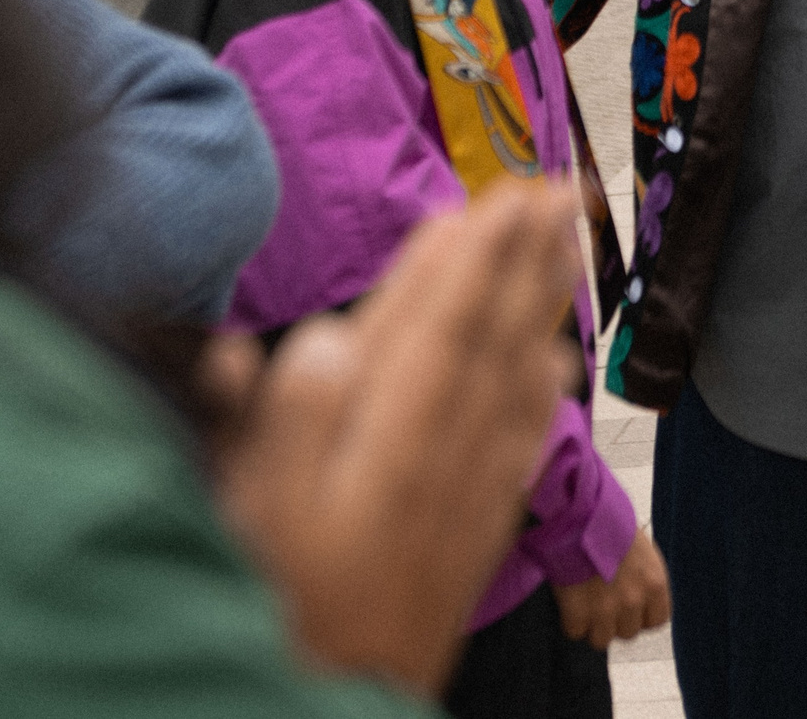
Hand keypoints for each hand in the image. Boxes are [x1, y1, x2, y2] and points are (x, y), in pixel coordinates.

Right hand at [204, 182, 581, 694]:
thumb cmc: (268, 617)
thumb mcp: (241, 520)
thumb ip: (281, 428)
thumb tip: (320, 341)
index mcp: (378, 449)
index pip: (431, 331)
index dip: (467, 262)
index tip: (496, 198)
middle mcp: (434, 466)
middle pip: (485, 344)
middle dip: (519, 265)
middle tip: (553, 190)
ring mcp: (459, 505)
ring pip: (511, 386)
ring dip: (539, 312)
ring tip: (565, 248)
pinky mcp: (469, 543)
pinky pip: (519, 452)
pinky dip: (541, 400)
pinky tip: (556, 364)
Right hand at [553, 528, 671, 649]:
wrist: (579, 513)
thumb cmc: (608, 522)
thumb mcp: (640, 548)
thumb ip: (642, 577)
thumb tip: (635, 593)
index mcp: (654, 583)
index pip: (657, 620)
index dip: (640, 616)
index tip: (629, 609)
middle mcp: (634, 600)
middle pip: (628, 633)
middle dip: (615, 621)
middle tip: (601, 602)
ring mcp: (606, 609)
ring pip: (602, 640)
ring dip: (591, 625)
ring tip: (582, 603)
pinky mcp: (579, 612)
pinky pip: (575, 632)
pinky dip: (570, 620)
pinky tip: (568, 600)